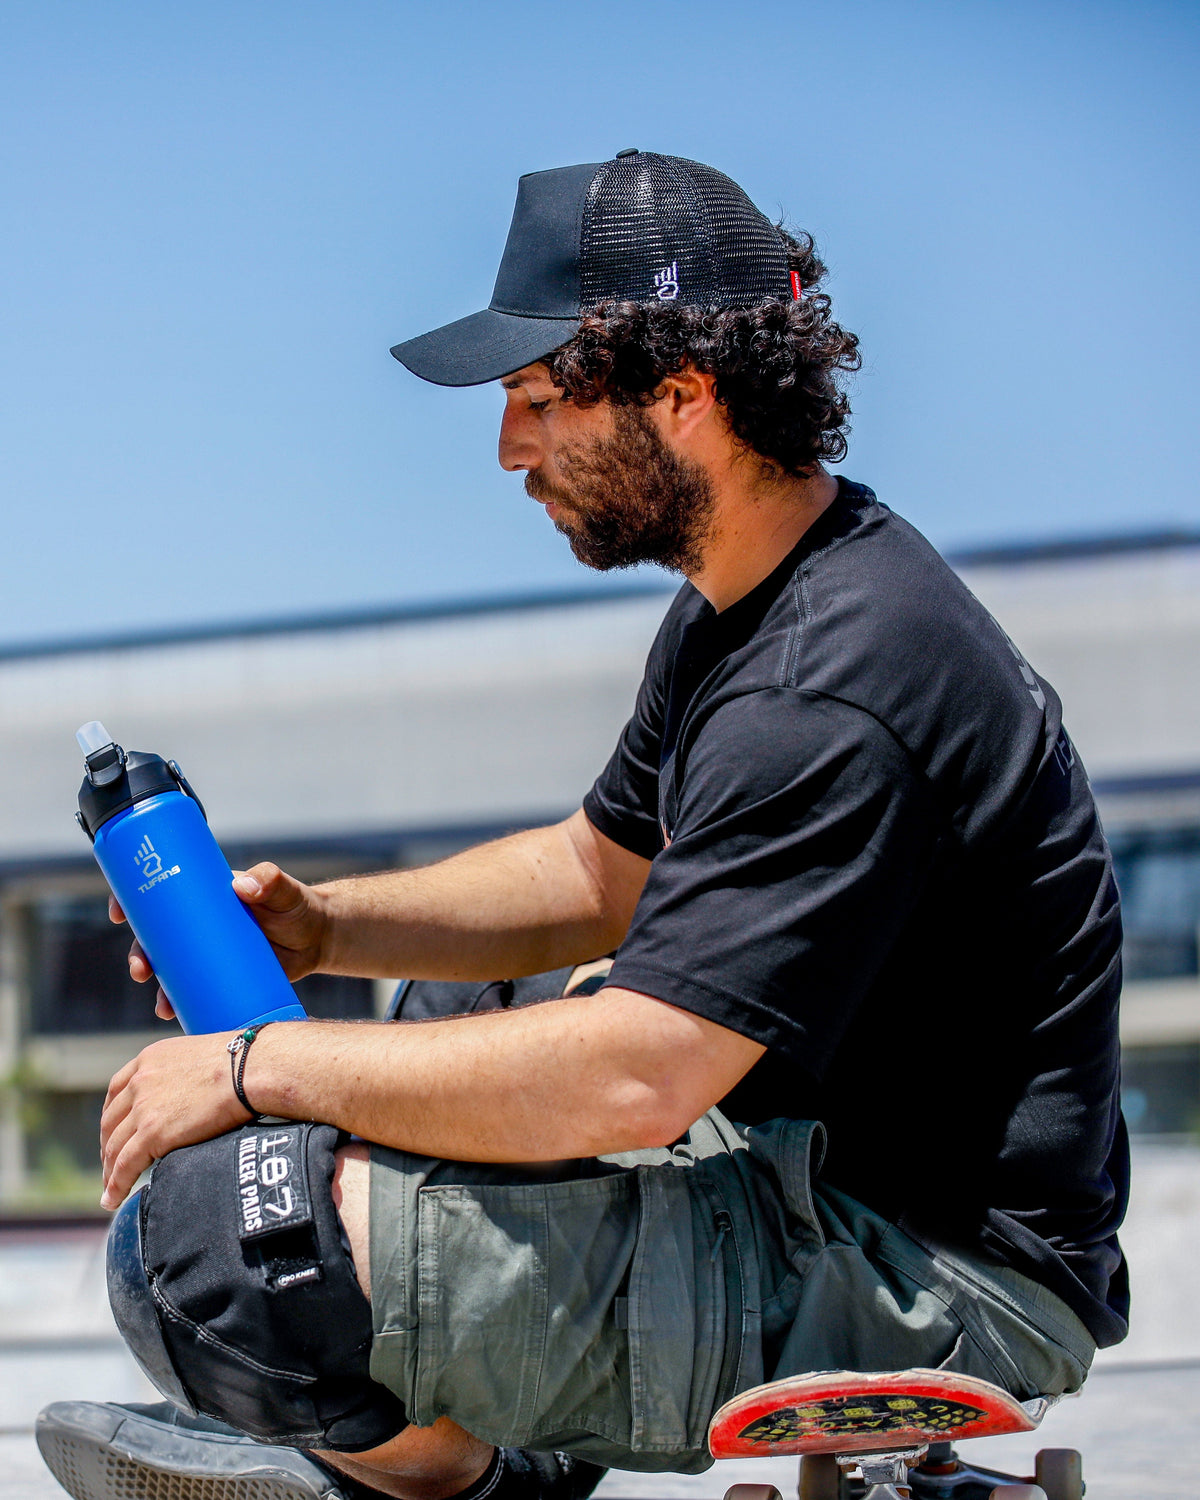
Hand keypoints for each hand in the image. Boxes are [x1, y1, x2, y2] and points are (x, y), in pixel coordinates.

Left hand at [99, 1033, 251, 1208]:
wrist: (250, 1069)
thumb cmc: (240, 1062)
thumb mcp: (197, 1055)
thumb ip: (181, 1073)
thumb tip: (191, 1092)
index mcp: (149, 1059)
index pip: (117, 1091)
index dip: (112, 1116)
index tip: (113, 1132)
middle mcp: (140, 1081)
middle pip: (111, 1122)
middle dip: (108, 1146)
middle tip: (112, 1164)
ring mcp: (143, 1108)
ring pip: (115, 1147)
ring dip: (110, 1171)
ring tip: (110, 1189)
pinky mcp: (153, 1132)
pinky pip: (125, 1165)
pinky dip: (116, 1185)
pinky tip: (113, 1198)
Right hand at [109, 862, 329, 1020]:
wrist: (319, 939)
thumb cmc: (298, 907)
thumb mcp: (284, 890)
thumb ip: (269, 880)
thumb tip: (243, 886)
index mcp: (205, 897)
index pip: (159, 894)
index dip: (132, 901)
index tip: (118, 912)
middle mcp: (199, 925)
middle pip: (155, 938)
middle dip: (139, 955)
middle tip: (141, 971)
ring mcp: (208, 953)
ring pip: (170, 969)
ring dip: (156, 987)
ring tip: (161, 1004)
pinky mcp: (221, 977)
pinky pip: (191, 992)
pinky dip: (179, 1004)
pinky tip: (175, 1017)